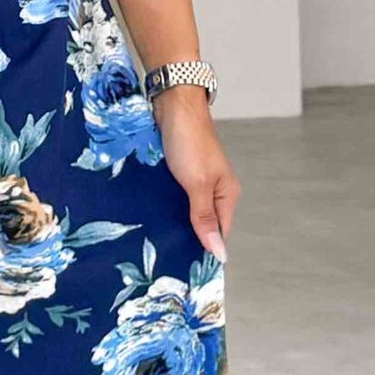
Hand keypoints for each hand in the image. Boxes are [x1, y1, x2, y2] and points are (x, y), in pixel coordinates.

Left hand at [151, 87, 237, 264]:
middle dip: (185, 238)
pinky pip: (171, 196)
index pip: (218, 233)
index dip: (204, 251)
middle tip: (163, 260)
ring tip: (152, 242)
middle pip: (201, 223)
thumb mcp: (197, 184)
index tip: (185, 271)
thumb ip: (204, 218)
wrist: (172, 103)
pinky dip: (162, 205)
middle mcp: (213, 189)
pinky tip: (148, 216)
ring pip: (183, 210)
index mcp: (226, 194)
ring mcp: (194, 180)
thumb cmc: (188, 141)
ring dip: (171, 221)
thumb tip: (219, 253)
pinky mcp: (177, 172)